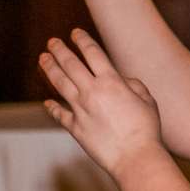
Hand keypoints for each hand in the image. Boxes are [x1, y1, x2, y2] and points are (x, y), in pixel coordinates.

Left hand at [39, 27, 163, 170]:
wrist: (135, 157)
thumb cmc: (146, 129)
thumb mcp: (147, 99)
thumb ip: (132, 84)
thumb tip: (119, 80)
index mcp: (112, 82)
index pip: (93, 53)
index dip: (83, 40)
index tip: (75, 33)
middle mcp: (92, 92)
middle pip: (71, 64)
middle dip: (60, 50)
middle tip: (51, 42)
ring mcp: (81, 110)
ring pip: (60, 84)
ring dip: (50, 69)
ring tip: (43, 59)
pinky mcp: (75, 128)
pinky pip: (60, 114)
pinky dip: (52, 107)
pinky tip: (47, 102)